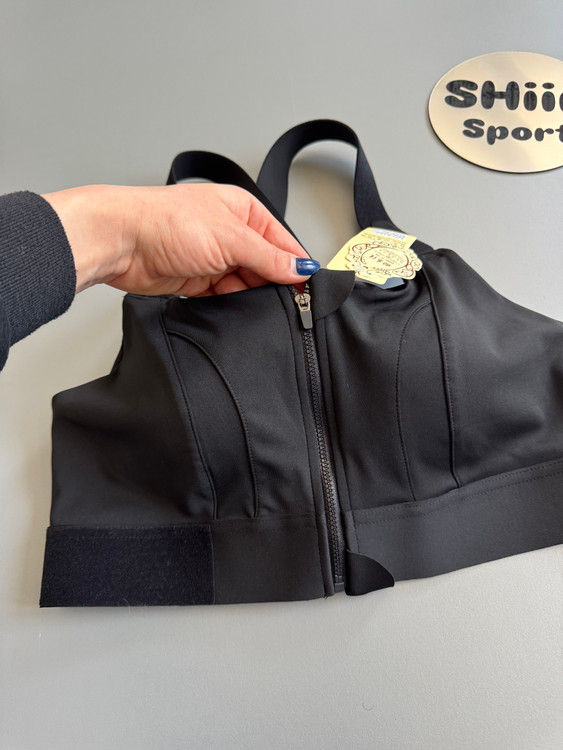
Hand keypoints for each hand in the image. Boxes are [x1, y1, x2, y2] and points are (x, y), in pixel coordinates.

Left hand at [42, 183, 318, 295]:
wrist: (120, 241)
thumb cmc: (165, 222)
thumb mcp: (231, 237)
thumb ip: (269, 257)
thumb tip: (302, 268)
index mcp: (243, 211)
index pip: (282, 242)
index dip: (296, 266)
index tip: (309, 290)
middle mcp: (230, 233)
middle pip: (266, 266)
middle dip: (272, 285)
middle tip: (285, 305)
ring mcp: (213, 258)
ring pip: (246, 284)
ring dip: (249, 297)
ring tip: (252, 305)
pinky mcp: (197, 281)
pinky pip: (225, 297)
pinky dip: (230, 305)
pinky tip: (232, 309)